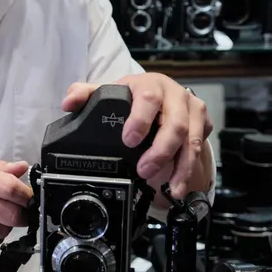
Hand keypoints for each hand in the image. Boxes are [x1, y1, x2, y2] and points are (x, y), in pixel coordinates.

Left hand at [63, 73, 212, 199]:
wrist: (163, 94)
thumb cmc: (135, 96)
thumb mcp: (110, 91)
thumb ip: (85, 94)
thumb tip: (68, 103)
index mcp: (150, 85)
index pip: (148, 99)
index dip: (140, 120)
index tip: (128, 140)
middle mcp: (175, 95)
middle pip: (174, 125)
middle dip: (160, 151)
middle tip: (144, 170)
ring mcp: (193, 110)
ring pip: (191, 140)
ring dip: (180, 167)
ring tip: (170, 187)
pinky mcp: (203, 124)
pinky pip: (200, 148)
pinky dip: (189, 169)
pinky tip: (179, 184)